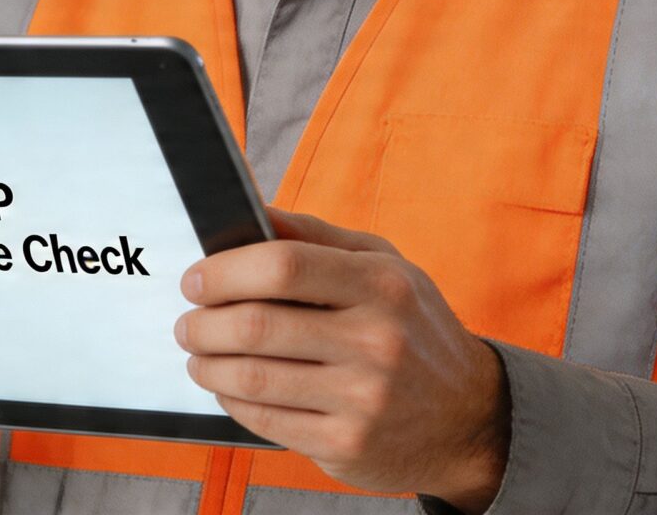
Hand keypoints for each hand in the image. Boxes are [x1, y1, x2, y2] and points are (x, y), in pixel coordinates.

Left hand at [174, 204, 508, 508]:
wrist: (470, 417)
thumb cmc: (414, 330)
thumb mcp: (385, 266)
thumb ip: (316, 236)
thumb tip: (250, 211)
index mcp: (382, 284)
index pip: (282, 266)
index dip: (224, 271)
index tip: (195, 279)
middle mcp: (376, 340)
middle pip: (257, 326)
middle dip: (203, 323)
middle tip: (187, 322)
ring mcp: (363, 398)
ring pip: (253, 379)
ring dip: (207, 365)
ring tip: (199, 355)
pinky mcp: (347, 444)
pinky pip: (266, 421)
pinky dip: (233, 402)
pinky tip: (230, 388)